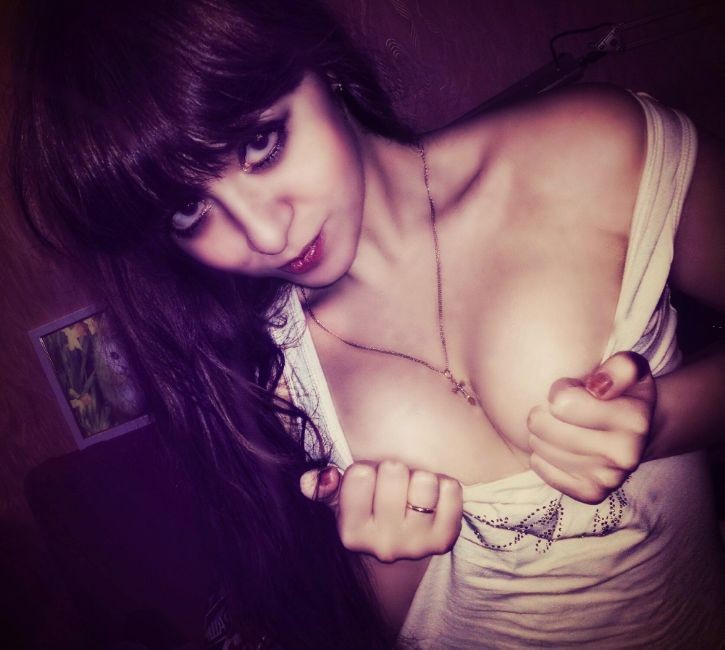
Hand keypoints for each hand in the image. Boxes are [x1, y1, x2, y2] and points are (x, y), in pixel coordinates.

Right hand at [300, 460, 462, 561]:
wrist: (402, 545)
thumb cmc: (369, 512)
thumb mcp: (340, 501)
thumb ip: (321, 487)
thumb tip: (326, 475)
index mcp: (352, 533)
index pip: (360, 474)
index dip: (366, 470)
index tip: (369, 484)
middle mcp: (383, 544)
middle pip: (394, 471)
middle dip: (394, 470)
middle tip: (393, 486)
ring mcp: (416, 545)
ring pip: (424, 480)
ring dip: (420, 477)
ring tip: (413, 491)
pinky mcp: (444, 540)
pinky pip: (451, 489)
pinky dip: (444, 485)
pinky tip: (433, 498)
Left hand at [527, 351, 655, 503]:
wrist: (638, 434)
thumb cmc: (623, 394)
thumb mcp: (630, 369)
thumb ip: (620, 367)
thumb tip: (597, 387)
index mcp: (634, 420)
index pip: (562, 401)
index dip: (561, 390)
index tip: (573, 390)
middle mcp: (625, 454)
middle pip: (544, 426)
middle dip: (544, 411)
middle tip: (558, 409)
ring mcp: (609, 479)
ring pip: (540, 447)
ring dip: (540, 432)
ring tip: (557, 425)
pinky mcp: (591, 494)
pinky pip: (541, 468)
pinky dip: (541, 454)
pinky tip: (556, 446)